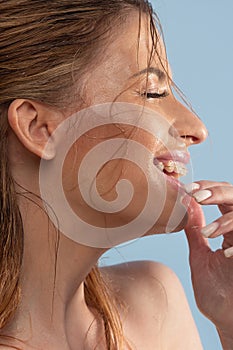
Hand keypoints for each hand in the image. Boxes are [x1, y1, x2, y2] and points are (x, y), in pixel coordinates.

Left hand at [184, 180, 232, 340]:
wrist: (226, 320)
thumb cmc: (215, 291)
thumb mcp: (200, 255)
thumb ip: (195, 232)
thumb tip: (186, 208)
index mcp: (227, 229)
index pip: (222, 197)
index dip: (207, 188)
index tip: (188, 189)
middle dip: (217, 192)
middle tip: (196, 195)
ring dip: (226, 221)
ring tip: (207, 233)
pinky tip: (226, 254)